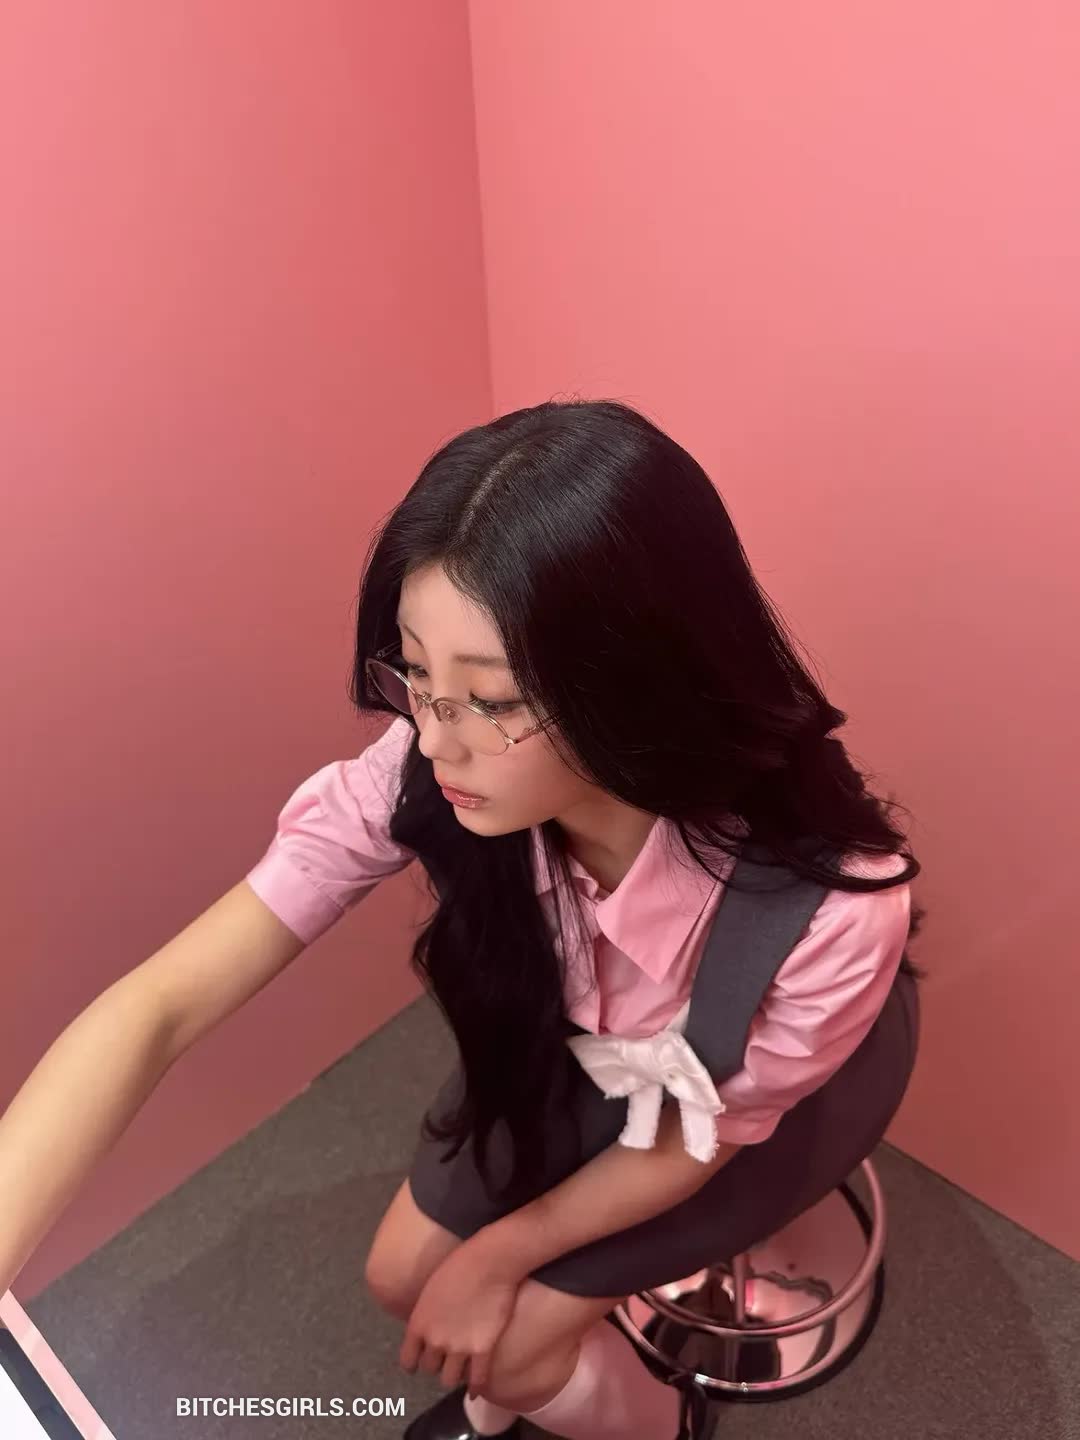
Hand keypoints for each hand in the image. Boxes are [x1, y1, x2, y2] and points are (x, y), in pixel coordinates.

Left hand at [398, 1241, 522, 1397]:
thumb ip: (426, 1315)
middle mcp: (435, 1340)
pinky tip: (476, 1390)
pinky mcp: (483, 1349)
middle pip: (430, 1369)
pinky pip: (477, 1379)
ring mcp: (459, 1347)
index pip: (408, 1360)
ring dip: (453, 1375)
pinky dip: (476, 1387)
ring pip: (449, 1379)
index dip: (414, 1363)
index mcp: (418, 1324)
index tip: (418, 1363)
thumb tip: (427, 1327)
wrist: (489, 1262)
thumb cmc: (459, 1266)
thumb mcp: (431, 1290)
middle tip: (445, 1357)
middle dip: (436, 1364)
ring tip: (460, 1369)